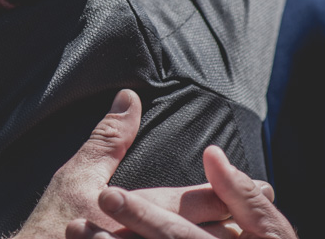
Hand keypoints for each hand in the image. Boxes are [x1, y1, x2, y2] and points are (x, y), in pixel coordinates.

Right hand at [66, 146, 296, 238]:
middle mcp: (154, 236)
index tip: (264, 186)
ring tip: (249, 234)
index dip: (235, 193)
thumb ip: (108, 138)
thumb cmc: (54, 220)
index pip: (202, 201)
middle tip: (270, 210)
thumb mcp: (76, 173)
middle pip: (213, 234)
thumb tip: (131, 99)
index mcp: (144, 209)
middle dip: (242, 222)